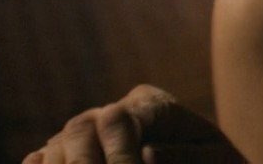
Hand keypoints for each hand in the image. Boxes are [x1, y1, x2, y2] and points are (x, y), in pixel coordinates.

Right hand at [24, 85, 244, 163]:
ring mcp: (89, 133)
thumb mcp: (215, 160)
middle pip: (80, 127)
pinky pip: (46, 158)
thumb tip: (147, 153)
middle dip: (84, 162)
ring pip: (59, 144)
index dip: (119, 153)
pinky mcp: (71, 154)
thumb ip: (185, 156)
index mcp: (152, 104)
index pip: (120, 118)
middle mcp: (114, 112)